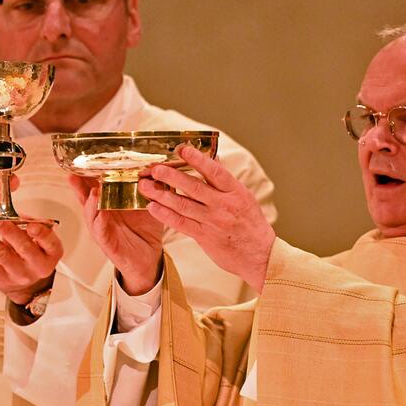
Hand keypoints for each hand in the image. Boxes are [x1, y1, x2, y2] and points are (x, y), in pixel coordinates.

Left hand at [0, 221, 61, 305]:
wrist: (24, 285)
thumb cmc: (30, 254)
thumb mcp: (37, 240)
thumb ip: (26, 224)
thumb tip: (5, 208)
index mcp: (51, 253)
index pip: (50, 242)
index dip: (41, 234)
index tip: (31, 226)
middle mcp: (38, 265)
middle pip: (23, 246)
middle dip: (7, 230)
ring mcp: (19, 274)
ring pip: (0, 254)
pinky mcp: (0, 278)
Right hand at [70, 175, 163, 295]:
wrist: (149, 257)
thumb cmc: (145, 229)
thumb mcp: (147, 203)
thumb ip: (149, 186)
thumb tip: (157, 164)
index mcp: (109, 201)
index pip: (95, 182)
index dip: (88, 171)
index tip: (84, 157)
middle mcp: (101, 213)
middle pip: (85, 195)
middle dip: (79, 183)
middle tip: (75, 170)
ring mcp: (101, 228)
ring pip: (90, 212)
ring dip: (90, 201)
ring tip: (93, 190)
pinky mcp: (106, 242)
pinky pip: (100, 230)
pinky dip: (99, 221)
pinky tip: (101, 213)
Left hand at [138, 145, 275, 292]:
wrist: (259, 256)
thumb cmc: (251, 224)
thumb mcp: (244, 198)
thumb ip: (225, 181)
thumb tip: (211, 158)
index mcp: (236, 192)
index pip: (215, 171)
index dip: (198, 159)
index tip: (182, 149)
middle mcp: (224, 205)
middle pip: (194, 187)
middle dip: (172, 176)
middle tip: (154, 168)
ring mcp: (213, 221)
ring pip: (183, 205)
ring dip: (162, 194)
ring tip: (145, 186)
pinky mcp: (204, 237)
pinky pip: (181, 223)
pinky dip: (165, 215)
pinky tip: (152, 207)